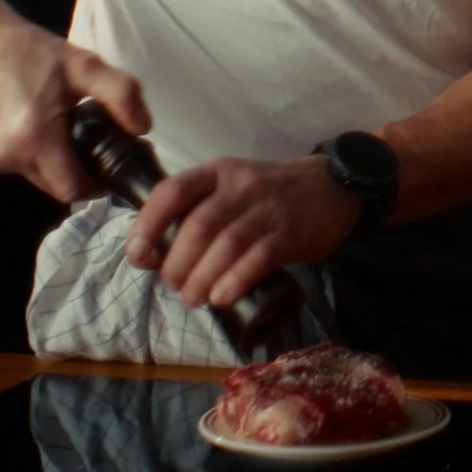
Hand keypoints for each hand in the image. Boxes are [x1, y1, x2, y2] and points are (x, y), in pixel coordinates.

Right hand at [0, 17, 150, 203]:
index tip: (116, 163)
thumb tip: (144, 128)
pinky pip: (27, 167)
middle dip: (84, 173)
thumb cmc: (32, 53)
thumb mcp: (85, 66)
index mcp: (35, 142)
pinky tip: (51, 126)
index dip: (100, 184)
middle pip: (60, 188)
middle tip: (100, 142)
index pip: (75, 191)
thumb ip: (121, 95)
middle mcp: (11, 159)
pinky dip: (44, 156)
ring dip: (63, 164)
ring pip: (44, 180)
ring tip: (74, 129)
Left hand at [126, 154, 360, 310]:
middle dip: (176, 264)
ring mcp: (267, 210)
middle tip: (173, 285)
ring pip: (225, 247)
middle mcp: (240, 187)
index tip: (138, 255)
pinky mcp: (289, 234)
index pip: (173, 191)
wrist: (334, 186)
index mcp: (218, 172)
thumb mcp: (233, 184)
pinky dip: (233, 282)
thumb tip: (155, 252)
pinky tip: (220, 298)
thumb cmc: (272, 191)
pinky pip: (256, 261)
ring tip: (192, 299)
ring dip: (201, 280)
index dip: (148, 225)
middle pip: (197, 227)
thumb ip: (200, 208)